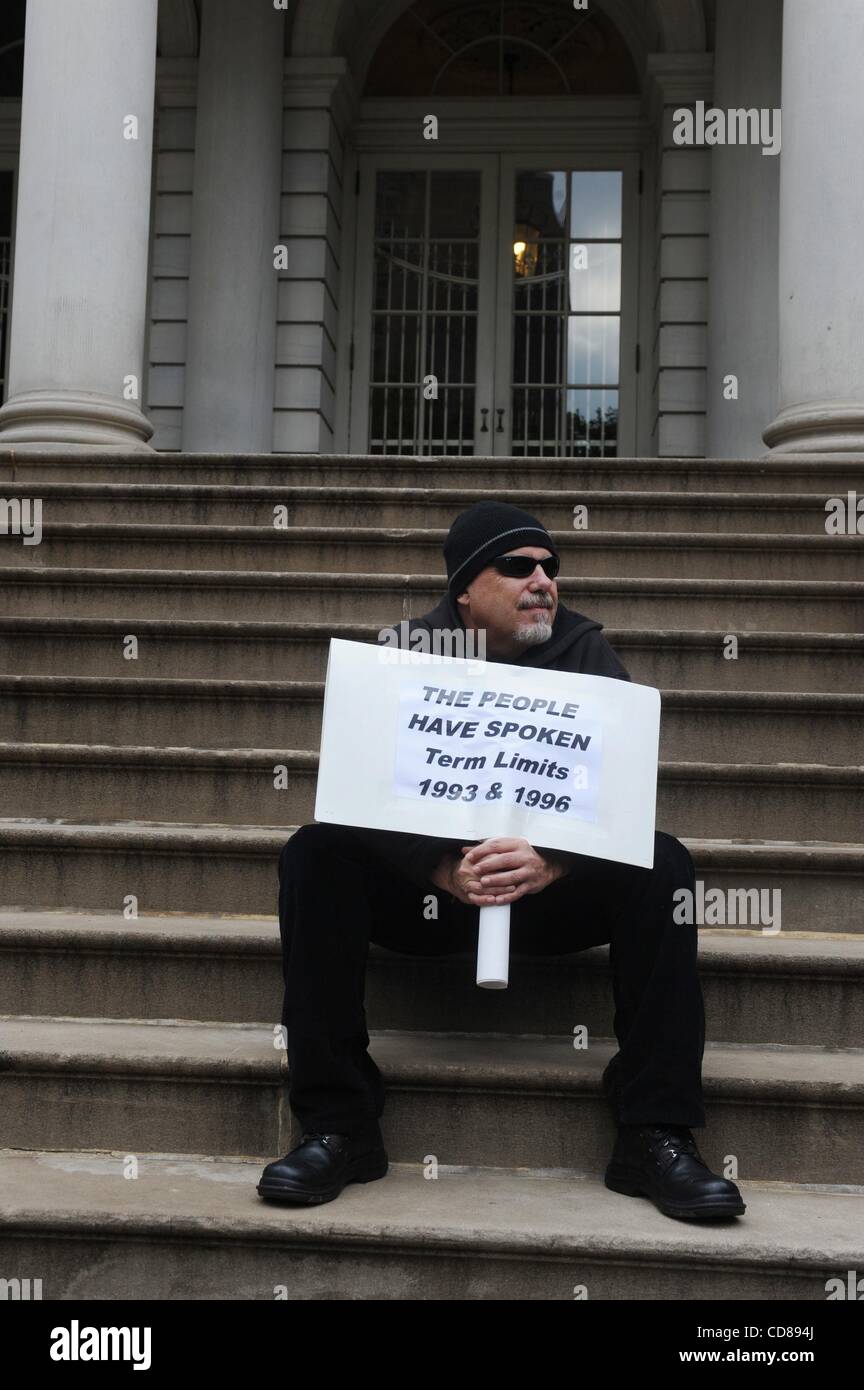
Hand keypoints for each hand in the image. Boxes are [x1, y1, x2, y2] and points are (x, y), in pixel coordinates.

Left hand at [433, 838, 566, 906]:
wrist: (548, 866)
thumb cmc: (523, 855)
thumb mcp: (508, 847)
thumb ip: (487, 848)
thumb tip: (465, 849)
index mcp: (517, 844)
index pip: (497, 845)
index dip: (481, 850)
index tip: (469, 856)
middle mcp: (525, 857)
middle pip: (505, 860)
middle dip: (489, 865)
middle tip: (475, 870)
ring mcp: (529, 871)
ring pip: (512, 877)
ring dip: (497, 880)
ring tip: (484, 882)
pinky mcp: (532, 885)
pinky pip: (518, 892)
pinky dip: (507, 897)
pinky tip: (496, 900)